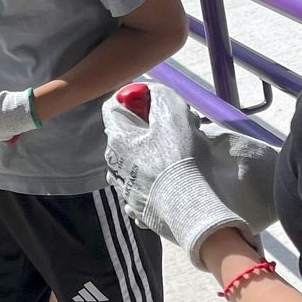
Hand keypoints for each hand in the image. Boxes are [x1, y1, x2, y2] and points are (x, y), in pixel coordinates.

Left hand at [103, 84, 278, 267]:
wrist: (188, 208)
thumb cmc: (179, 158)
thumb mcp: (174, 114)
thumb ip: (160, 96)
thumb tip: (153, 92)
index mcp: (117, 139)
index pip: (114, 106)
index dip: (135, 99)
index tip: (158, 103)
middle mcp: (114, 164)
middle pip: (129, 134)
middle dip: (153, 127)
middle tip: (180, 129)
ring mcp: (125, 188)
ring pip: (139, 160)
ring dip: (157, 154)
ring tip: (183, 155)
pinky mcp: (138, 207)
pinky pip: (147, 184)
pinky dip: (159, 178)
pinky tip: (177, 179)